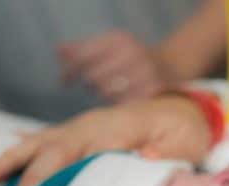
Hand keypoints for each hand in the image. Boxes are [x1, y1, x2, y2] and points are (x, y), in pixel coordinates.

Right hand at [0, 96, 210, 185]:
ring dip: (9, 162)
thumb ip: (165, 155)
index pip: (75, 160)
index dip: (55, 185)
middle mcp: (88, 127)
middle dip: (25, 182)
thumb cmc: (184, 133)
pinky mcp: (76, 133)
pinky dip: (17, 154)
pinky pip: (41, 142)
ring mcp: (79, 128)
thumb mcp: (184, 145)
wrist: (183, 109)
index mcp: (111, 132)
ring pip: (36, 144)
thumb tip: (143, 161)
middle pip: (48, 154)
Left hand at [58, 30, 176, 102]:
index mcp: (117, 40)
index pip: (82, 55)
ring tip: (114, 89)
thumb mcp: (109, 46)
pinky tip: (123, 99)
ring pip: (107, 92)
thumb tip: (58, 51)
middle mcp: (131, 53)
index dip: (69, 69)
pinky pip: (123, 103)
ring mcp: (143, 72)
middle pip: (92, 77)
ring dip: (105, 94)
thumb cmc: (131, 57)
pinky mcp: (152, 90)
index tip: (63, 80)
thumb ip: (82, 48)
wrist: (170, 65)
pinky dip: (119, 103)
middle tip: (94, 86)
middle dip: (90, 83)